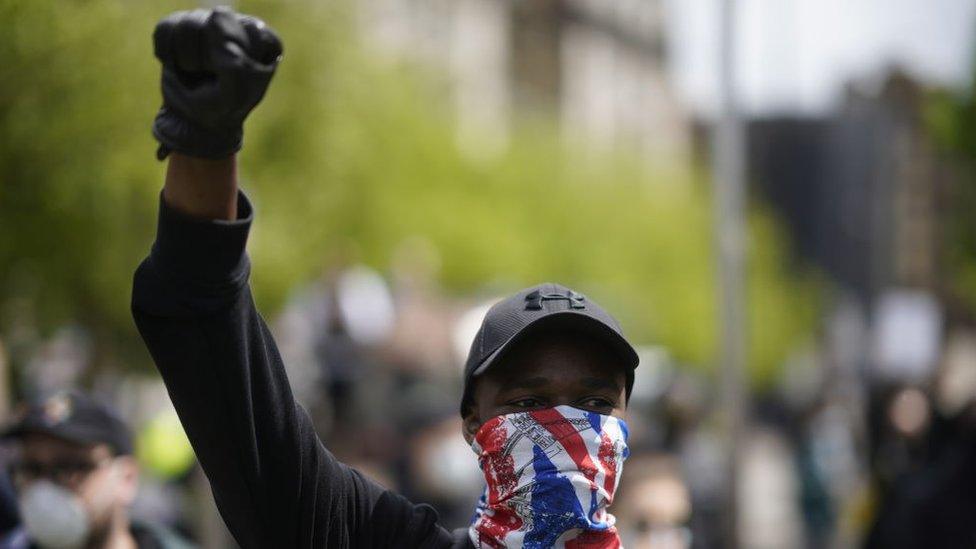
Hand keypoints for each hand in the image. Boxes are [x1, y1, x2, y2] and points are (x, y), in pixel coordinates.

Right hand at [151, 7, 282, 159]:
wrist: (194, 121)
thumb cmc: (222, 108)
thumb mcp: (235, 93)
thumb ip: (233, 56)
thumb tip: (217, 13)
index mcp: (264, 41)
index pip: (250, 30)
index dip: (235, 58)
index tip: (236, 80)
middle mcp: (238, 26)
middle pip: (218, 22)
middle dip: (210, 58)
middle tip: (213, 79)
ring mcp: (208, 24)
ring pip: (190, 24)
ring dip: (187, 58)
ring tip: (195, 73)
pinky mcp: (180, 26)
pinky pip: (166, 28)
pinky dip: (167, 53)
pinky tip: (177, 66)